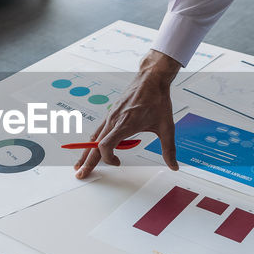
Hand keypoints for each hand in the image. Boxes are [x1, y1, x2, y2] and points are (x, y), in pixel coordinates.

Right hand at [74, 50, 180, 177]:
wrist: (151, 79)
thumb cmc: (157, 99)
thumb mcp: (166, 126)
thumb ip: (168, 149)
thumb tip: (173, 165)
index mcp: (125, 124)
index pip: (106, 145)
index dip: (108, 158)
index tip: (118, 163)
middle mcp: (114, 120)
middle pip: (94, 145)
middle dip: (87, 162)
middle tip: (80, 174)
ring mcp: (110, 116)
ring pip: (93, 138)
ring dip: (85, 152)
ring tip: (80, 165)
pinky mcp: (111, 114)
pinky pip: (98, 130)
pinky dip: (92, 142)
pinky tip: (90, 148)